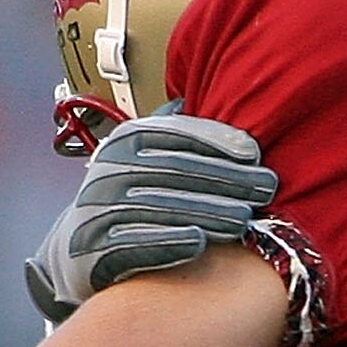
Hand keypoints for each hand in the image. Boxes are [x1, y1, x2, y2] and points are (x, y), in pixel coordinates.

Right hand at [26, 106, 277, 322]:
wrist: (79, 247)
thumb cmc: (130, 197)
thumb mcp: (144, 156)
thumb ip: (171, 133)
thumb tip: (197, 98)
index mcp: (125, 141)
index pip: (173, 134)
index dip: (215, 141)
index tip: (254, 154)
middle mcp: (108, 168)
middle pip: (175, 170)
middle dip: (225, 178)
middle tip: (267, 189)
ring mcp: (98, 207)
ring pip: (159, 206)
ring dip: (205, 211)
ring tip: (244, 219)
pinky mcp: (94, 247)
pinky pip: (134, 244)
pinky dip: (168, 242)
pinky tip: (201, 243)